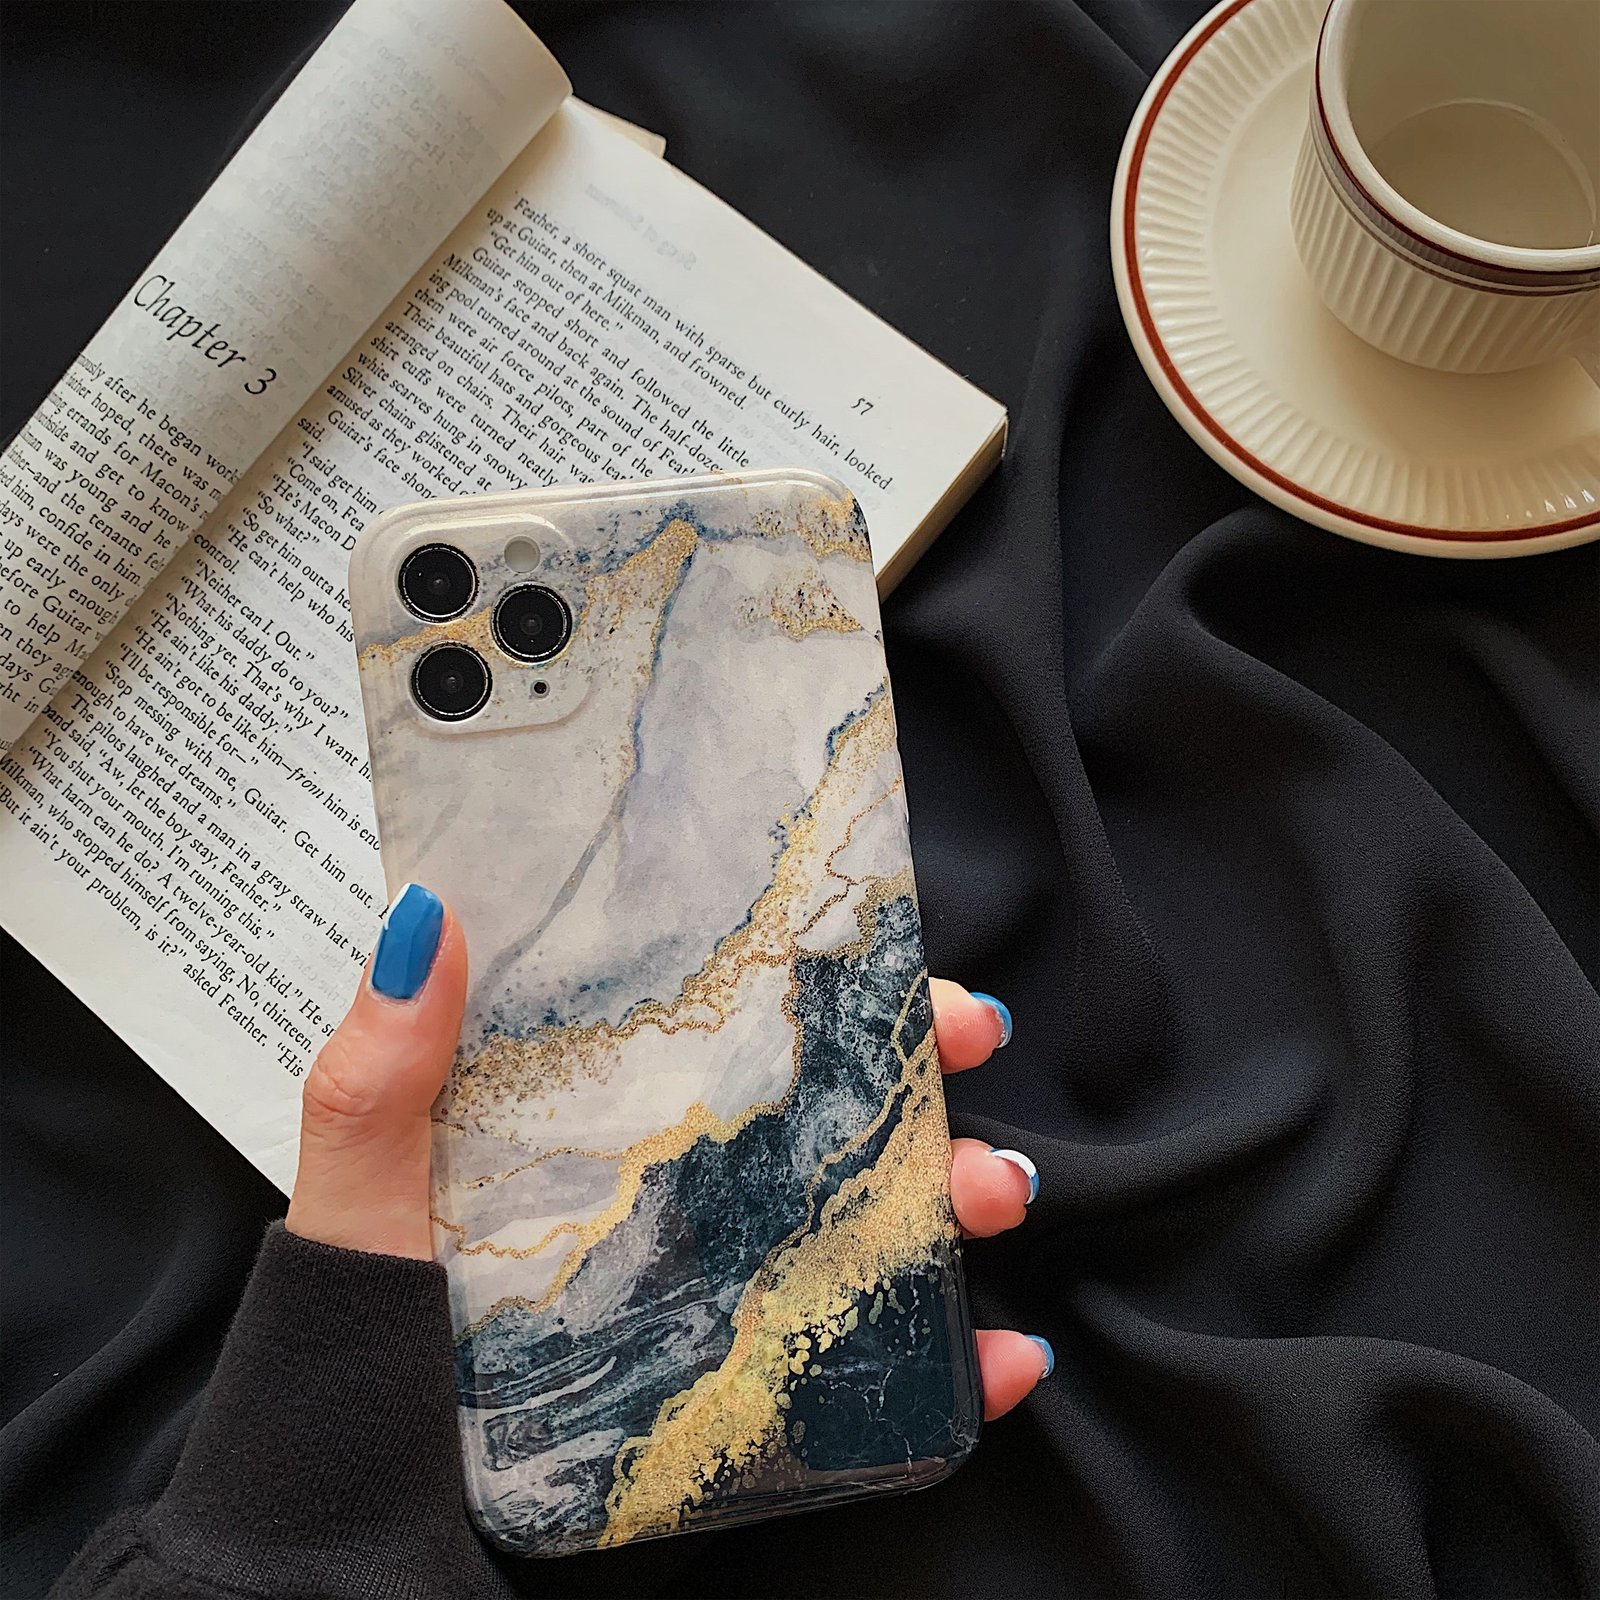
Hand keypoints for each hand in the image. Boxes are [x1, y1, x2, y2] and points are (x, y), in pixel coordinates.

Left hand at [286, 885, 1051, 1420]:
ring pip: (877, 1224)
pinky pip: (883, 1378)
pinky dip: (961, 1367)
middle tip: (969, 1038)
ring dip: (962, 1193)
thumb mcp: (364, 1218)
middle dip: (918, 1066)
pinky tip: (1003, 1356)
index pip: (722, 1029)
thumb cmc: (357, 1371)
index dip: (815, 977)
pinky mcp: (754, 1403)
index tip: (884, 941)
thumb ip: (377, 1087)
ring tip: (993, 1189)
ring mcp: (728, 1301)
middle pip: (825, 1112)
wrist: (372, 1559)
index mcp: (600, 1134)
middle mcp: (678, 1204)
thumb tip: (425, 914)